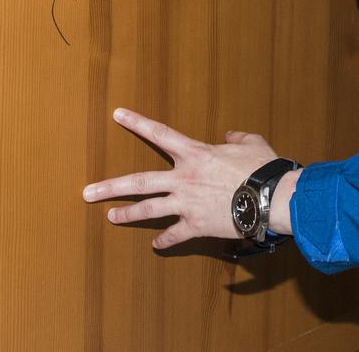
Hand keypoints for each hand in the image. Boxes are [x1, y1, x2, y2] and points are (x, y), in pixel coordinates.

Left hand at [82, 108, 296, 248]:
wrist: (271, 198)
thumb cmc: (263, 168)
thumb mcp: (252, 142)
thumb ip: (236, 137)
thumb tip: (229, 136)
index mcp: (195, 154)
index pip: (159, 133)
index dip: (137, 122)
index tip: (117, 114)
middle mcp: (183, 178)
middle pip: (139, 182)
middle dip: (111, 186)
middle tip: (87, 192)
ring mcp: (186, 204)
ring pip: (148, 209)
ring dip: (127, 214)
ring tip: (110, 216)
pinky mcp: (196, 226)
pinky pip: (175, 235)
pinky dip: (165, 240)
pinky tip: (156, 244)